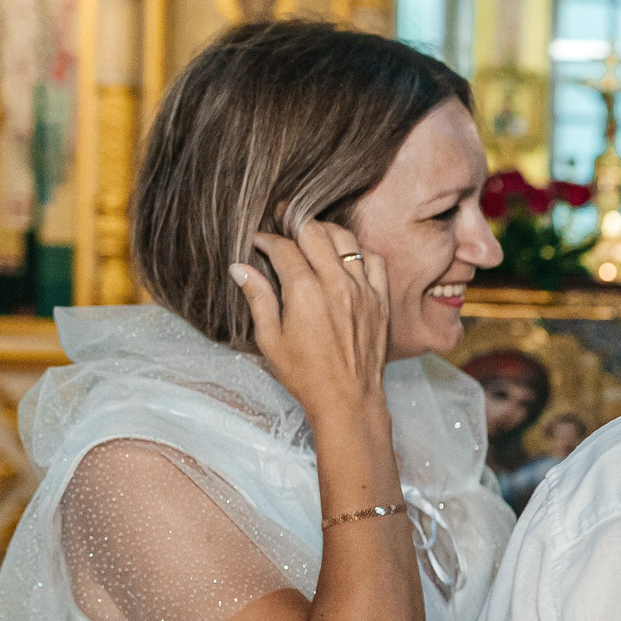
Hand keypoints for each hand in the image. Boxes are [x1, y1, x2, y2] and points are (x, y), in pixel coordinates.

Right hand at [233, 223, 392, 434]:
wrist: (348, 398)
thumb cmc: (304, 373)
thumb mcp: (269, 339)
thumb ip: (258, 298)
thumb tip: (239, 267)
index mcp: (304, 291)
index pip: (284, 248)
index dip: (267, 239)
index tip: (258, 241)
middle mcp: (336, 283)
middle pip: (315, 232)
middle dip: (294, 222)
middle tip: (282, 222)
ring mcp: (362, 289)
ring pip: (346, 240)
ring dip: (326, 230)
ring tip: (311, 234)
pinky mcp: (380, 299)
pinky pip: (374, 260)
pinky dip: (358, 250)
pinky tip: (345, 256)